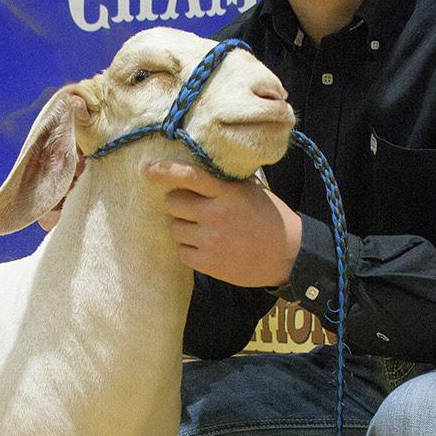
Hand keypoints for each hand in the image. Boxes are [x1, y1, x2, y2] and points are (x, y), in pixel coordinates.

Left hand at [143, 160, 301, 287]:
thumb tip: (191, 173)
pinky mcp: (209, 263)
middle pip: (173, 203)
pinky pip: (181, 252)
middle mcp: (217, 214)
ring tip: (204, 230)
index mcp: (229, 192)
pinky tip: (206, 247)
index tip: (147, 171)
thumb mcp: (250, 191)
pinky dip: (189, 250)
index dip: (165, 171)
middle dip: (179, 204)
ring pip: (174, 229)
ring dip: (184, 228)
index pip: (190, 176)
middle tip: (193, 209)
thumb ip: (223, 182)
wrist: (288, 255)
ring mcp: (211, 240)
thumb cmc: (268, 217)